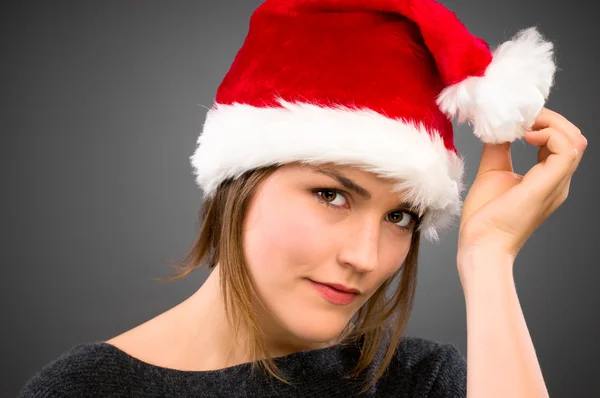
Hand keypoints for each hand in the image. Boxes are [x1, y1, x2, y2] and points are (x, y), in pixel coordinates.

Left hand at [457, 107, 587, 263]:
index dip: (543, 124)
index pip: (560, 142)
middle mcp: (558, 182)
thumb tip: (499, 126)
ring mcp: (556, 184)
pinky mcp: (548, 186)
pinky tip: (525, 136)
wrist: (480, 245)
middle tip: (521, 118)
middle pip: (573, 138)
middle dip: (549, 120)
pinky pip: (566, 150)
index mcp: (547, 179)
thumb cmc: (484, 217)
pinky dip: (549, 134)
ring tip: (523, 125)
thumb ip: (499, 149)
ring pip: (575, 140)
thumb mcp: (492, 172)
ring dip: (550, 123)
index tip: (516, 120)